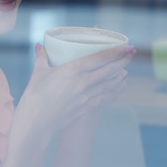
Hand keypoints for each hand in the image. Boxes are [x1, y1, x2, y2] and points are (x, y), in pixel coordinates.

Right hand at [15, 42, 134, 139]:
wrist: (36, 121)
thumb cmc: (35, 95)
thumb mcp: (39, 72)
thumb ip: (42, 57)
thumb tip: (41, 46)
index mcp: (73, 70)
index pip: (100, 58)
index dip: (115, 52)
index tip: (126, 47)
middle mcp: (84, 82)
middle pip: (109, 70)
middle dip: (122, 61)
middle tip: (132, 53)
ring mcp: (87, 96)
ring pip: (109, 84)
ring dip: (119, 77)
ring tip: (126, 71)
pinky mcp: (85, 107)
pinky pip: (104, 97)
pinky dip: (113, 91)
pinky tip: (118, 88)